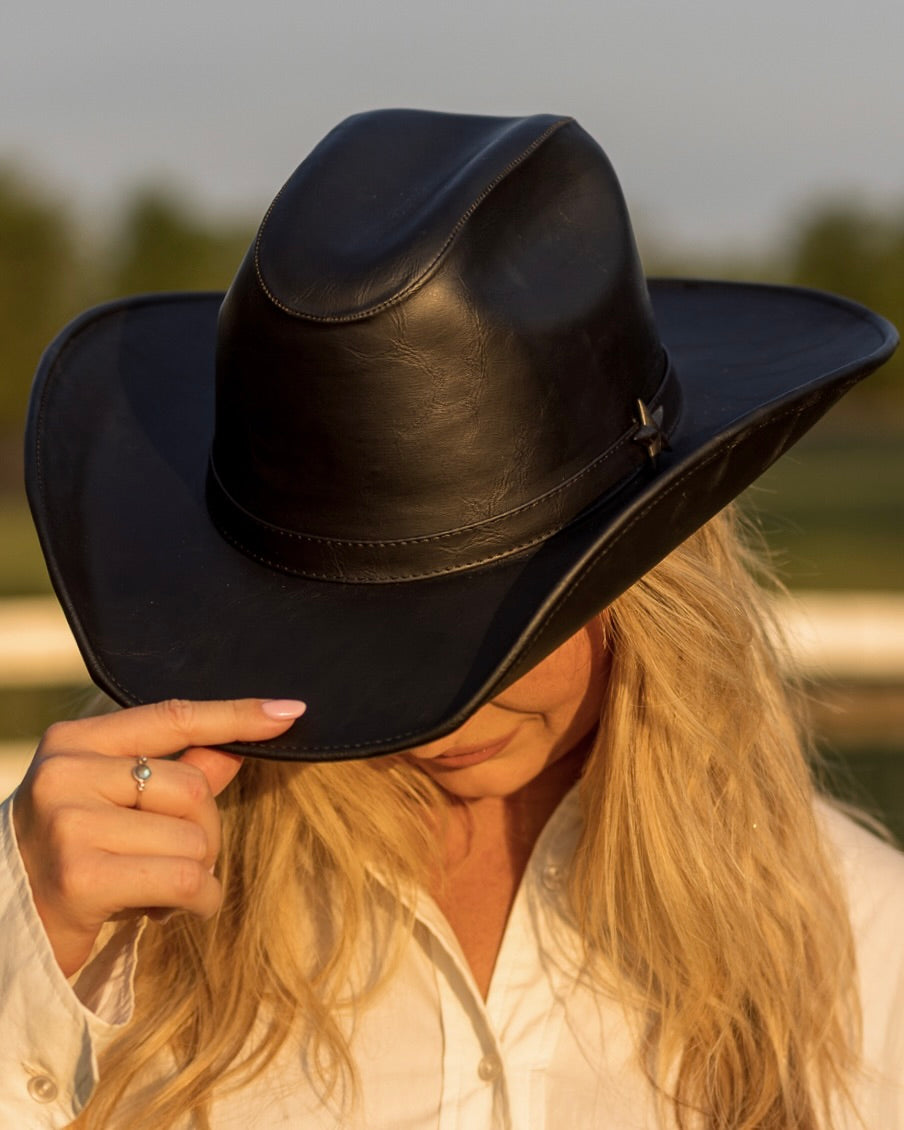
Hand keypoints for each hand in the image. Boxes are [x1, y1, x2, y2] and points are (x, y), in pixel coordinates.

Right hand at [12, 697, 305, 976]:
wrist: (4, 925)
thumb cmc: (71, 857)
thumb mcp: (114, 805)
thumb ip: (174, 774)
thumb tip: (237, 749)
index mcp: (75, 741)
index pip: (172, 717)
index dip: (235, 715)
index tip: (290, 711)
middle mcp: (66, 772)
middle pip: (194, 788)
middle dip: (205, 834)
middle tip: (172, 861)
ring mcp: (69, 822)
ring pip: (194, 839)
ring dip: (196, 874)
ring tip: (153, 887)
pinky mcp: (81, 876)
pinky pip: (185, 879)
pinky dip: (197, 901)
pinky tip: (167, 910)